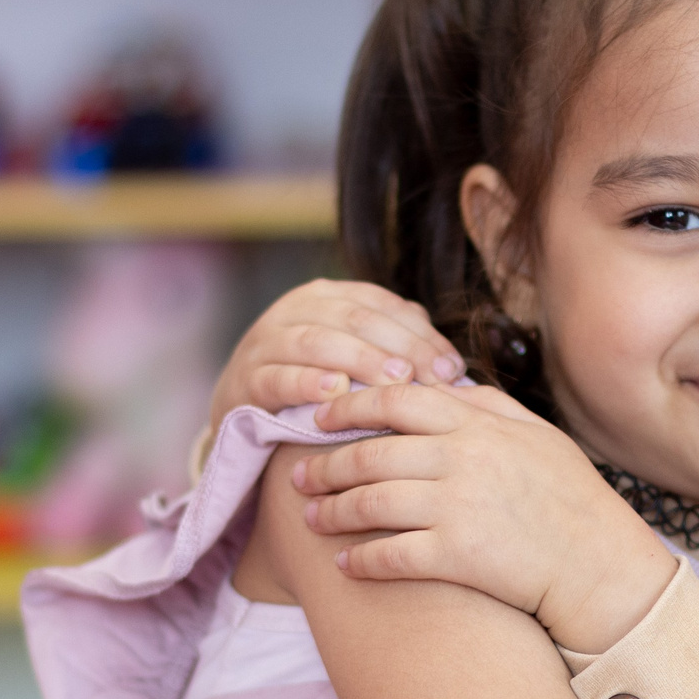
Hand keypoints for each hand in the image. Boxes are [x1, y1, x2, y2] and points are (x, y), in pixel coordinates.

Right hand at [208, 280, 466, 421]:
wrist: (245, 402)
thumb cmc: (316, 377)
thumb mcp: (354, 353)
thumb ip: (396, 345)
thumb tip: (450, 362)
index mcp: (329, 295)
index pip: (383, 305)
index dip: (421, 335)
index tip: (453, 369)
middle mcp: (296, 309)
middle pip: (356, 319)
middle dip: (399, 347)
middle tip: (431, 376)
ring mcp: (266, 341)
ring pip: (316, 341)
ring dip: (359, 360)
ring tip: (394, 380)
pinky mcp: (245, 378)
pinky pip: (276, 377)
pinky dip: (305, 383)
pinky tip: (335, 392)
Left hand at [293, 382, 677, 653]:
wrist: (602, 566)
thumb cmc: (574, 502)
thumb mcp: (538, 437)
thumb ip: (489, 408)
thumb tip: (447, 386)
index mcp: (480, 424)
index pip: (396, 399)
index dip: (349, 406)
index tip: (320, 417)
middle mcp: (464, 459)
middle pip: (372, 452)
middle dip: (326, 464)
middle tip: (300, 475)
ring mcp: (458, 507)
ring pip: (371, 501)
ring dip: (333, 510)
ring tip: (312, 518)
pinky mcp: (458, 556)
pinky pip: (390, 554)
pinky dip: (360, 559)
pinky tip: (345, 564)